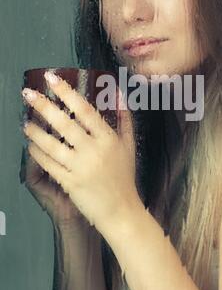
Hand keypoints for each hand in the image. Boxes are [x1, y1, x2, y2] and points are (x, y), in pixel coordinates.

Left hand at [21, 71, 141, 236]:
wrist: (121, 210)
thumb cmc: (124, 176)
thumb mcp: (129, 145)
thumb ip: (124, 117)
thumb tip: (117, 92)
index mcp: (108, 139)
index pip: (84, 110)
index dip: (67, 92)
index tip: (51, 78)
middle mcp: (94, 151)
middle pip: (64, 123)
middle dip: (43, 105)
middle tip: (27, 93)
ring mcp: (81, 168)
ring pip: (52, 145)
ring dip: (35, 131)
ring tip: (25, 122)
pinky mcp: (70, 183)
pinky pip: (49, 164)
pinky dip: (38, 153)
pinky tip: (31, 145)